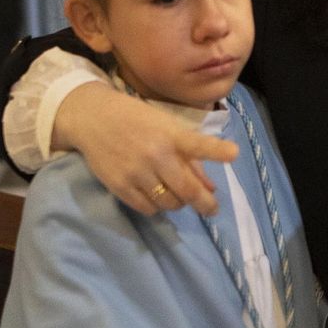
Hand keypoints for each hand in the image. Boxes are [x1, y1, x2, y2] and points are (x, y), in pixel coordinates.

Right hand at [55, 81, 238, 215]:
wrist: (93, 119)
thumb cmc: (137, 121)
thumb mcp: (166, 129)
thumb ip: (190, 158)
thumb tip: (210, 188)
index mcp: (170, 135)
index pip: (197, 144)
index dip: (216, 150)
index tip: (234, 154)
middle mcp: (155, 154)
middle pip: (186, 189)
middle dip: (205, 204)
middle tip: (212, 209)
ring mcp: (136, 172)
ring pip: (169, 203)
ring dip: (179, 203)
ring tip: (178, 195)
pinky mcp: (120, 186)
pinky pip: (148, 208)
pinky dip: (157, 207)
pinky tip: (157, 197)